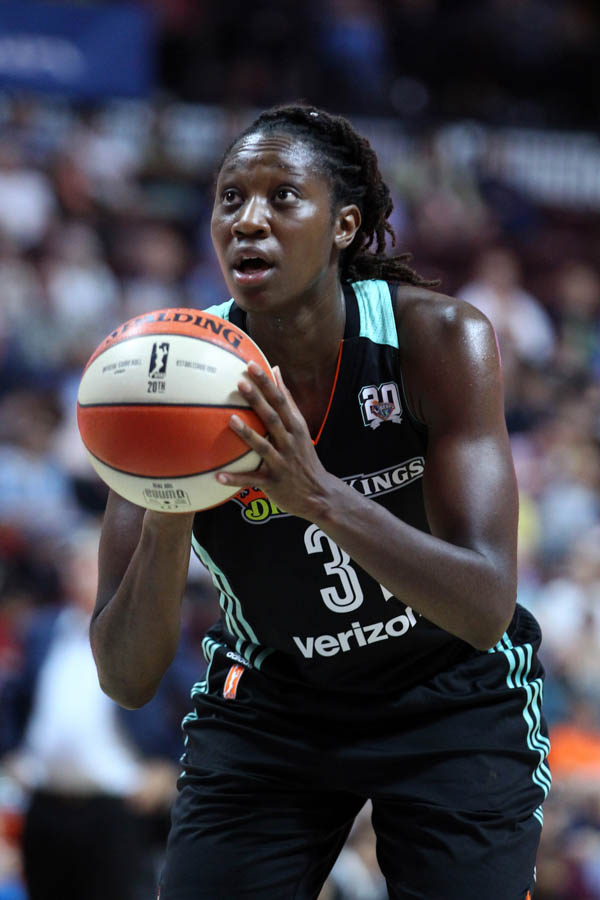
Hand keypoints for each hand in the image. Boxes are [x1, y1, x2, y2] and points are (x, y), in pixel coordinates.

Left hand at [217, 362, 335, 520]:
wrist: (319, 494)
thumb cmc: (304, 457)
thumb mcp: (300, 427)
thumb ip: (288, 400)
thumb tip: (276, 369)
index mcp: (296, 427)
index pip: (281, 400)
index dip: (267, 383)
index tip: (252, 365)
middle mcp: (290, 443)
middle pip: (273, 418)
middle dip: (257, 400)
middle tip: (240, 383)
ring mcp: (282, 463)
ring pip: (263, 447)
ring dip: (247, 434)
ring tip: (231, 420)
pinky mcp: (273, 482)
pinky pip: (252, 480)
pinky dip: (235, 479)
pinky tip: (218, 477)